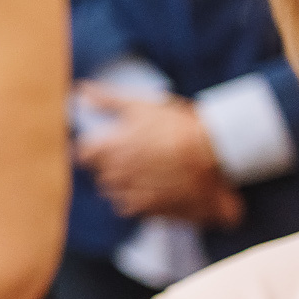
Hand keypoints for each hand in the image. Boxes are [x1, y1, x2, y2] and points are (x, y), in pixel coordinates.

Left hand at [74, 85, 243, 227]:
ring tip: (150, 171)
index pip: (84, 153)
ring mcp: (129, 192)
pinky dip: (139, 199)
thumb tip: (83, 90)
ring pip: (113, 191)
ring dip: (125, 183)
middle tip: (139, 155)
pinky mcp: (147, 209)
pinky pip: (129, 207)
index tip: (110, 144)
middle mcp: (114, 172)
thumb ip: (107, 100)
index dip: (97, 148)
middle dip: (113, 165)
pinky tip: (156, 187)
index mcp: (107, 147)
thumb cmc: (178, 125)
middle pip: (101, 172)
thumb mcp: (142, 105)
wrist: (216, 151)